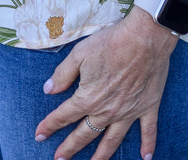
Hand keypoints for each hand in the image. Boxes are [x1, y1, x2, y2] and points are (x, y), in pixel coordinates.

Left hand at [35, 9, 177, 159]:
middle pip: (84, 134)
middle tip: (59, 159)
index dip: (49, 125)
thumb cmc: (111, 42)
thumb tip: (48, 89)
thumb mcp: (79, 53)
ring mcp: (128, 112)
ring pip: (112, 141)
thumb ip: (63, 74)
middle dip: (70, 148)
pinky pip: (147, 132)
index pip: (64, 116)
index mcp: (88, 98)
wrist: (144, 38)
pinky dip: (148, 146)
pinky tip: (146, 158)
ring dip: (101, 156)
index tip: (39, 135)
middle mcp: (107, 111)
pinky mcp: (148, 107)